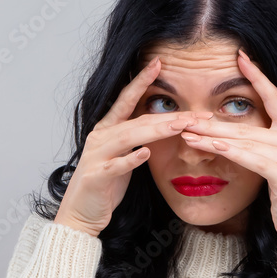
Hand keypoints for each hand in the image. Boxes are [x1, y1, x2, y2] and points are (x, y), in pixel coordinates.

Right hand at [55, 57, 213, 237]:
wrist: (80, 213)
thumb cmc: (104, 185)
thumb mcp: (123, 155)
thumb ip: (137, 138)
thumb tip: (163, 124)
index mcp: (107, 129)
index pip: (126, 100)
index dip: (141, 81)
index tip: (158, 63)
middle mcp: (100, 137)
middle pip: (137, 120)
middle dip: (168, 115)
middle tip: (195, 112)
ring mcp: (96, 156)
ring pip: (128, 138)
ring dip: (154, 131)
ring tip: (179, 126)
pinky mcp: (96, 177)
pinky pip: (115, 166)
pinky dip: (130, 160)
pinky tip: (145, 154)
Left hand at [178, 49, 276, 239]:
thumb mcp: (275, 168)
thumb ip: (261, 149)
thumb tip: (233, 138)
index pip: (273, 97)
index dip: (257, 76)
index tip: (241, 56)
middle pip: (245, 125)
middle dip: (212, 121)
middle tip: (187, 114)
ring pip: (242, 141)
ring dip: (210, 137)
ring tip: (187, 131)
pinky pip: (249, 157)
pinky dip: (226, 151)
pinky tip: (208, 145)